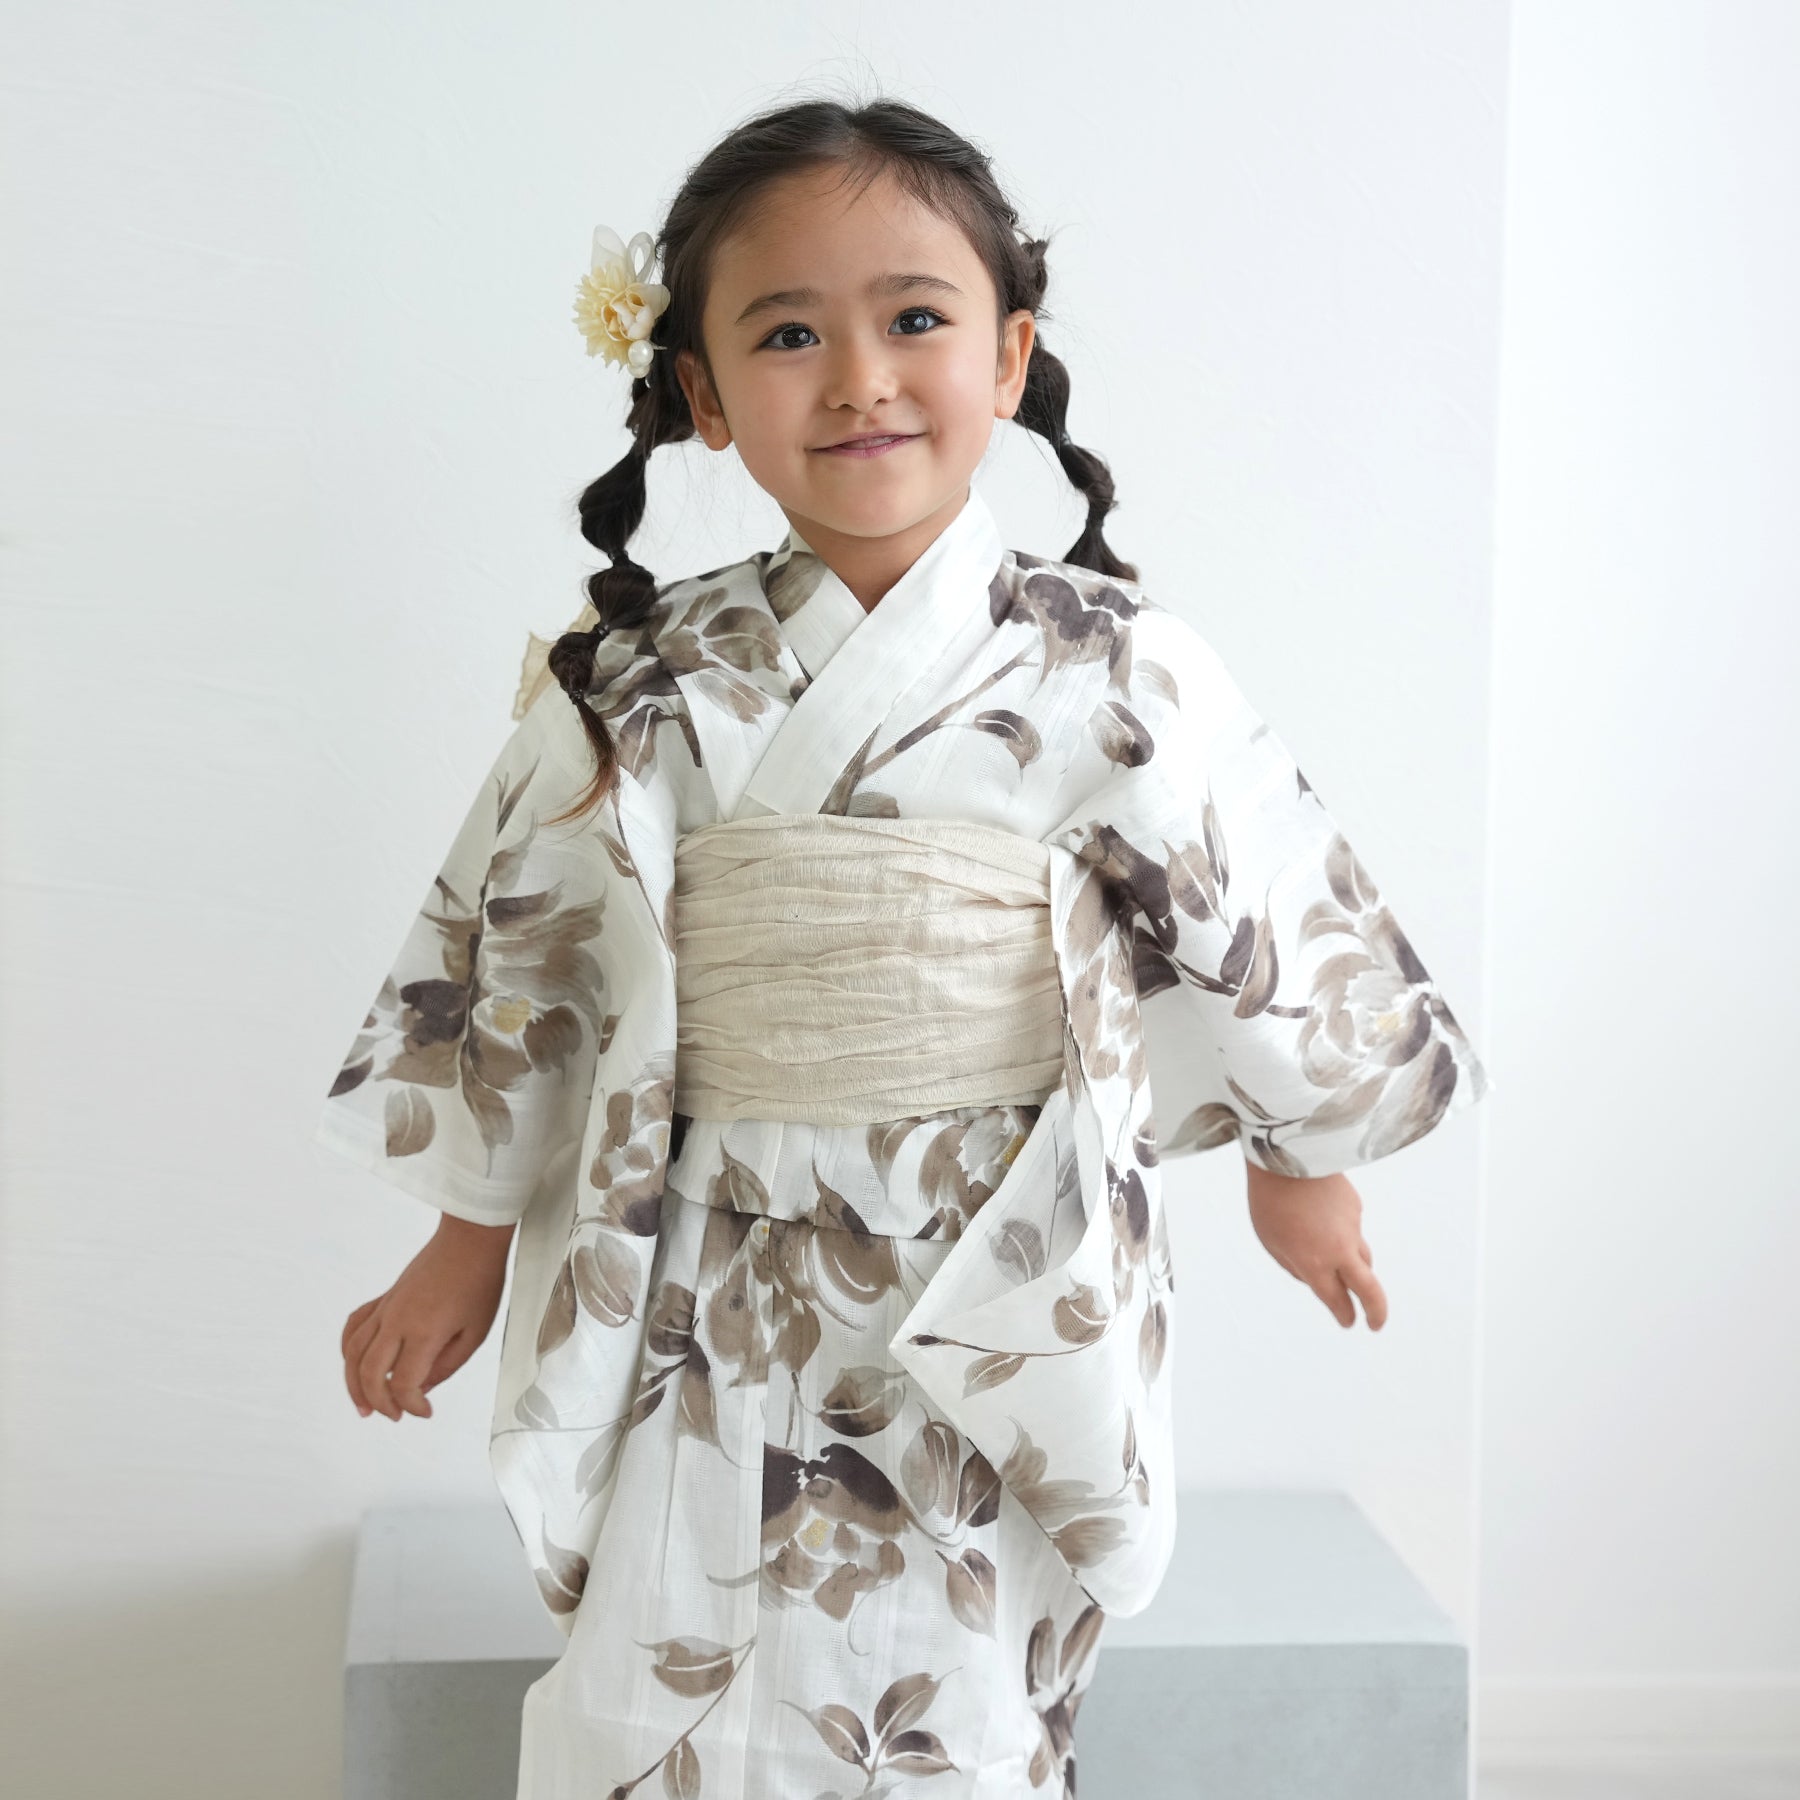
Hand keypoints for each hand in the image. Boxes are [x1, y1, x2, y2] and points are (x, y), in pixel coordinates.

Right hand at [341, 1214, 516, 1419]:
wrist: (470, 1240)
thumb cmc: (479, 1281)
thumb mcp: (475, 1334)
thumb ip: (446, 1366)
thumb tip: (420, 1388)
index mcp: (424, 1331)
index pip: (403, 1383)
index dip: (412, 1405)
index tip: (425, 1411)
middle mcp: (397, 1320)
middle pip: (370, 1372)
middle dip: (379, 1402)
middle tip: (393, 1416)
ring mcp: (387, 1307)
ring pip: (353, 1352)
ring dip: (353, 1383)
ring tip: (364, 1405)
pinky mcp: (384, 1298)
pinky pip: (355, 1326)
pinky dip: (348, 1349)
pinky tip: (354, 1364)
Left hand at [1244, 1161, 1387, 1330]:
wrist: (1286, 1154)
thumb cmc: (1269, 1200)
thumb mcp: (1270, 1241)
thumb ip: (1293, 1266)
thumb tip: (1313, 1278)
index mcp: (1315, 1263)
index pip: (1336, 1300)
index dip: (1343, 1314)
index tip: (1348, 1322)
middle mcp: (1339, 1249)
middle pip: (1369, 1289)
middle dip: (1376, 1311)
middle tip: (1376, 1323)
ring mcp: (1352, 1227)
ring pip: (1363, 1257)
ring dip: (1357, 1270)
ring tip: (1346, 1272)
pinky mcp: (1356, 1207)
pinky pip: (1352, 1229)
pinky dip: (1342, 1233)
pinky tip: (1323, 1221)